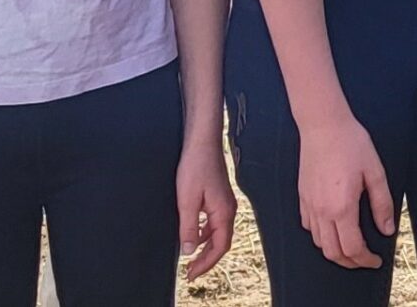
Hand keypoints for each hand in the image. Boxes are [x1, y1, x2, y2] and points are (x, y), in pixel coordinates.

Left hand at [176, 138, 236, 279]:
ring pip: (218, 233)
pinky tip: (194, 233)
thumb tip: (188, 251)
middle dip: (206, 259)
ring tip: (191, 257)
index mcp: (224, 212)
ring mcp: (225, 202)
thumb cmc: (196, 166)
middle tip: (190, 272)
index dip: (206, 264)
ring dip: (205, 247)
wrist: (202, 141)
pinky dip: (205, 233)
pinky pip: (214, 222)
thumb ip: (189, 227)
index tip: (191, 274)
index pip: (220, 247)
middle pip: (221, 242)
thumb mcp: (187, 200)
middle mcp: (229, 209)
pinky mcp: (219, 196)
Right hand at [297, 115, 392, 268]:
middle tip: (365, 260)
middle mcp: (322, 211)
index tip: (376, 260)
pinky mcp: (302, 196)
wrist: (323, 124)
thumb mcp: (375, 172)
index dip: (366, 260)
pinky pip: (308, 226)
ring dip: (335, 251)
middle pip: (333, 252)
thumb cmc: (351, 143)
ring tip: (350, 248)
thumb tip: (387, 229)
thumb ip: (382, 204)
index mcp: (342, 207)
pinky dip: (320, 236)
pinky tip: (332, 229)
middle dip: (350, 263)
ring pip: (318, 242)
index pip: (353, 248)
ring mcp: (309, 204)